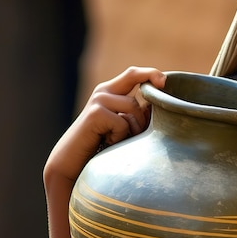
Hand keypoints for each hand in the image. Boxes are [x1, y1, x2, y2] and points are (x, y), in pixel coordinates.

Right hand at [44, 66, 166, 184]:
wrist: (72, 164)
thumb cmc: (102, 146)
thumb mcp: (124, 126)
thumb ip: (138, 114)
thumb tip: (159, 105)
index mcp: (111, 92)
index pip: (133, 74)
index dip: (150, 73)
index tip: (164, 81)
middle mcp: (103, 91)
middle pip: (133, 76)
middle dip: (148, 88)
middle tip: (144, 119)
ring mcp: (98, 100)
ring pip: (134, 107)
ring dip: (133, 128)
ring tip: (118, 140)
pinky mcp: (95, 113)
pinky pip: (123, 123)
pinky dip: (120, 137)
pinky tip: (106, 143)